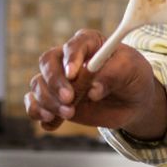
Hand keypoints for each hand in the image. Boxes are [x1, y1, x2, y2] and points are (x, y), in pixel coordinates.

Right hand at [25, 29, 166, 137]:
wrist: (132, 100)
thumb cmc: (133, 76)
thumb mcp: (132, 70)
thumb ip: (114, 75)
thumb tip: (93, 90)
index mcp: (89, 42)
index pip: (73, 45)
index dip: (71, 58)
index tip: (73, 74)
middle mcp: (68, 58)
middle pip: (47, 62)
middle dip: (55, 82)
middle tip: (69, 99)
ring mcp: (59, 80)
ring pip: (38, 84)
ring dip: (48, 101)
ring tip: (69, 113)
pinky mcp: (54, 100)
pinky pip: (34, 103)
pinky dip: (37, 113)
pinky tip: (52, 123)